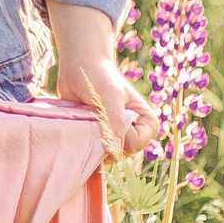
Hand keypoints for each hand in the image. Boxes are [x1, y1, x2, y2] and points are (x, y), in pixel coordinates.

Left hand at [46, 0, 161, 161]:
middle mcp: (135, 133)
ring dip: (92, 143)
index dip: (118, 135)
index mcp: (147, 123)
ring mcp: (116, 137)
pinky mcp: (99, 137)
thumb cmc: (99, 76)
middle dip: (104, 139)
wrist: (79, 66)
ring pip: (105, 156)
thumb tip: (114, 150)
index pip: (135, 144)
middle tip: (91, 116)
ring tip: (85, 119)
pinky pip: (93, 154)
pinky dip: (84, 148)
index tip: (105, 115)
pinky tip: (77, 133)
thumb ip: (115, 121)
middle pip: (120, 153)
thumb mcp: (110, 96)